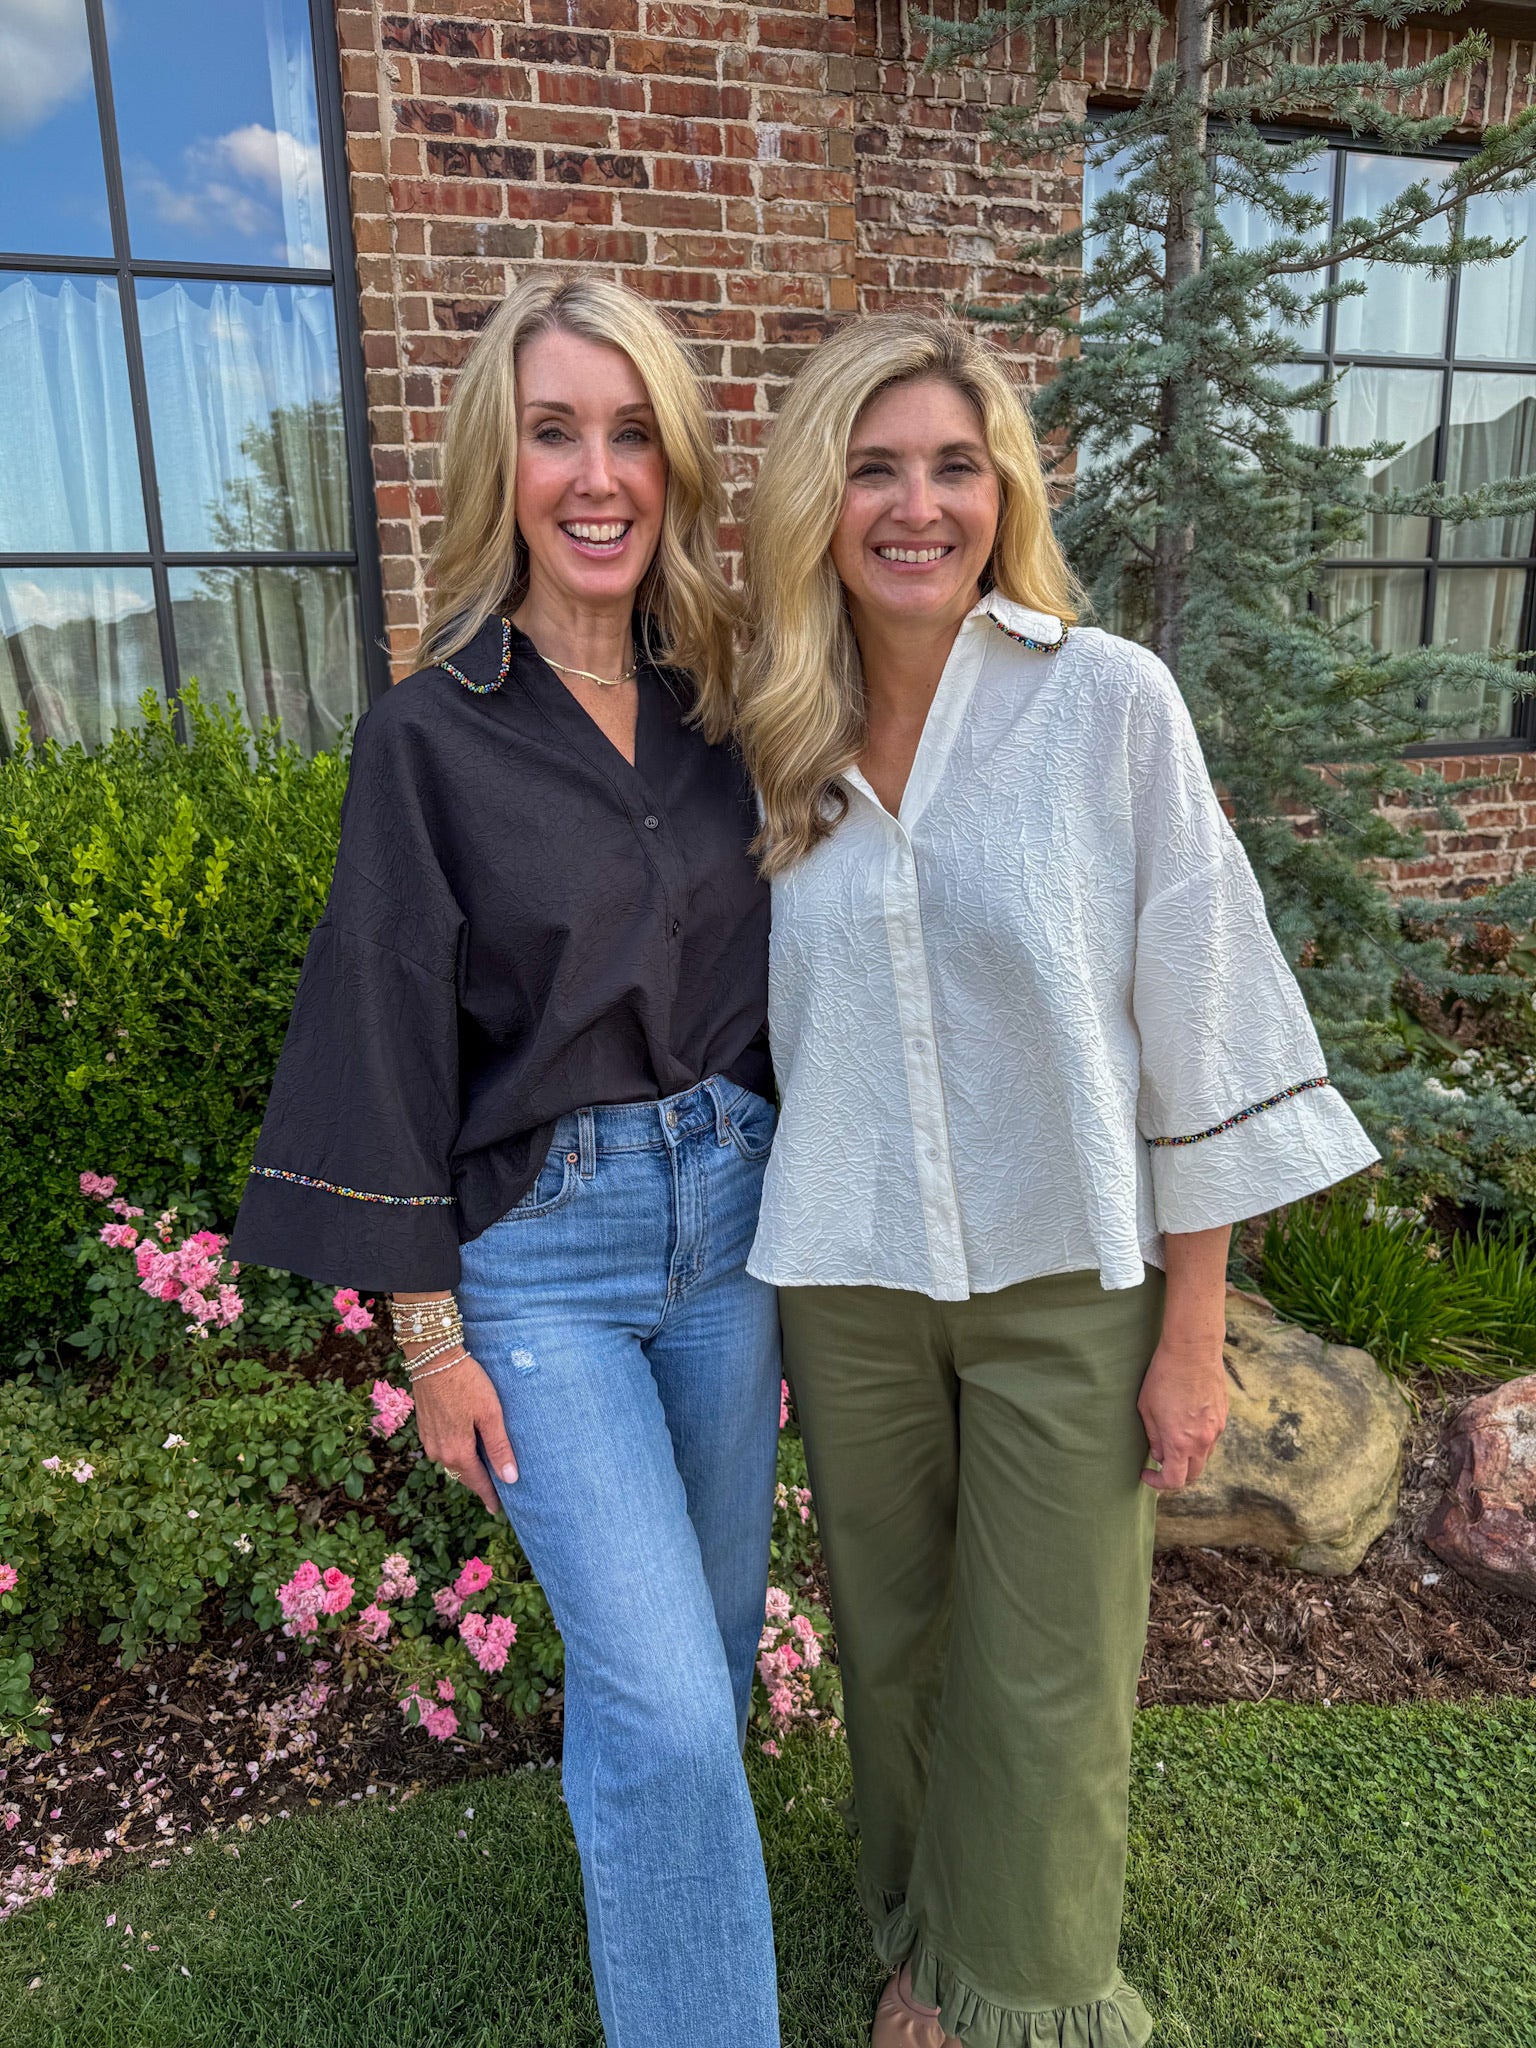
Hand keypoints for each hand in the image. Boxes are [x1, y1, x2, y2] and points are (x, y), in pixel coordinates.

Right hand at [411, 1351, 517, 1516]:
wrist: (433, 1359)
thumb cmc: (467, 1383)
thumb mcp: (490, 1414)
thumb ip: (499, 1448)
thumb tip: (510, 1479)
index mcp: (457, 1451)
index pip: (477, 1482)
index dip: (490, 1496)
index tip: (499, 1510)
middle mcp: (439, 1452)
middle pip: (463, 1474)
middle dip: (479, 1483)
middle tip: (496, 1490)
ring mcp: (429, 1440)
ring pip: (451, 1462)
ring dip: (466, 1466)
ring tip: (484, 1469)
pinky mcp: (424, 1427)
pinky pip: (443, 1449)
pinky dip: (456, 1452)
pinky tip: (466, 1446)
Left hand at [1137, 1335, 1227, 1491]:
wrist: (1193, 1351)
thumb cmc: (1163, 1377)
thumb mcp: (1147, 1408)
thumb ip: (1154, 1437)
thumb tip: (1160, 1455)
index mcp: (1180, 1443)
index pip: (1174, 1480)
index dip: (1158, 1483)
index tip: (1147, 1473)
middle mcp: (1202, 1441)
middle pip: (1193, 1475)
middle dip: (1176, 1474)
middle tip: (1161, 1463)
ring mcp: (1217, 1430)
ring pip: (1204, 1457)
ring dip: (1189, 1457)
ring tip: (1172, 1440)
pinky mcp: (1224, 1417)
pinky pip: (1212, 1439)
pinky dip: (1199, 1441)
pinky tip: (1186, 1424)